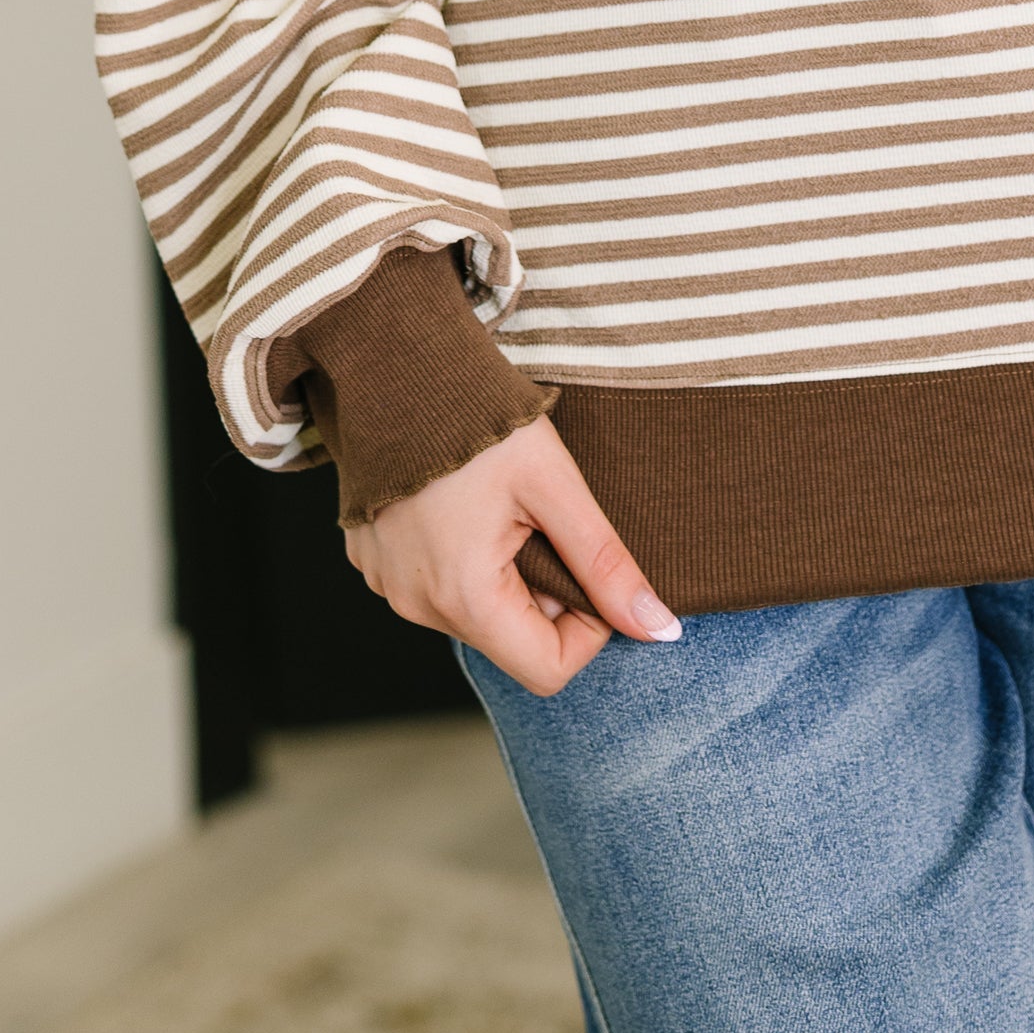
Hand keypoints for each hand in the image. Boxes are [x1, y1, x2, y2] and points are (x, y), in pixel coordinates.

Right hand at [344, 416, 682, 696]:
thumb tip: (659, 631)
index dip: (587, 628)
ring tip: (500, 505)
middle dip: (544, 591)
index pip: (549, 670)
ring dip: (505, 574)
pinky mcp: (375, 562)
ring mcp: (389, 585)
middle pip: (512, 638)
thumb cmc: (479, 420)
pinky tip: (462, 503)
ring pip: (476, 612)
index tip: (585, 564)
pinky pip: (436, 586)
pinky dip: (464, 559)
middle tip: (542, 520)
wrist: (395, 362)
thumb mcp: (555, 487)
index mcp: (463, 598)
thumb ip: (606, 565)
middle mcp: (417, 606)